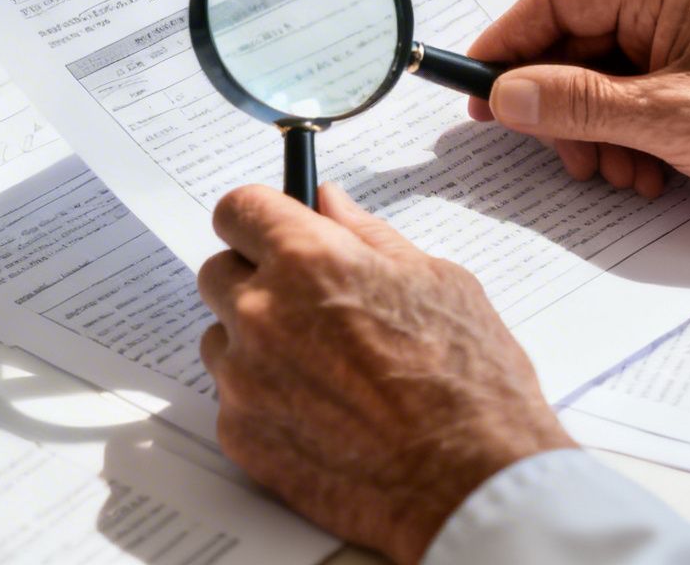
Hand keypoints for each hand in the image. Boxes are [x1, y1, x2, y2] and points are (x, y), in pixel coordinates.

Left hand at [198, 183, 572, 563]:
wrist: (470, 484)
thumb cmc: (468, 384)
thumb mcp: (436, 283)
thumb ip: (368, 237)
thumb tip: (330, 204)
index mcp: (308, 260)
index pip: (238, 210)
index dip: (259, 219)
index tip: (271, 231)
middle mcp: (262, 313)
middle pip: (219, 273)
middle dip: (255, 279)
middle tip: (308, 305)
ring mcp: (244, 378)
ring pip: (221, 338)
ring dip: (255, 343)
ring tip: (324, 370)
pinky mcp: (240, 434)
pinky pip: (232, 399)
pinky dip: (264, 400)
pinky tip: (321, 415)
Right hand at [466, 0, 689, 234]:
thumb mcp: (670, 119)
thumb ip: (580, 104)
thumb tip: (509, 95)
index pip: (555, 0)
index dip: (507, 46)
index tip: (476, 90)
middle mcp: (672, 4)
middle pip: (573, 47)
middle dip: (563, 108)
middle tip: (566, 154)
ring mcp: (685, 42)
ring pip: (599, 82)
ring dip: (596, 134)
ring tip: (623, 171)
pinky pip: (632, 102)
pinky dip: (627, 140)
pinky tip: (650, 171)